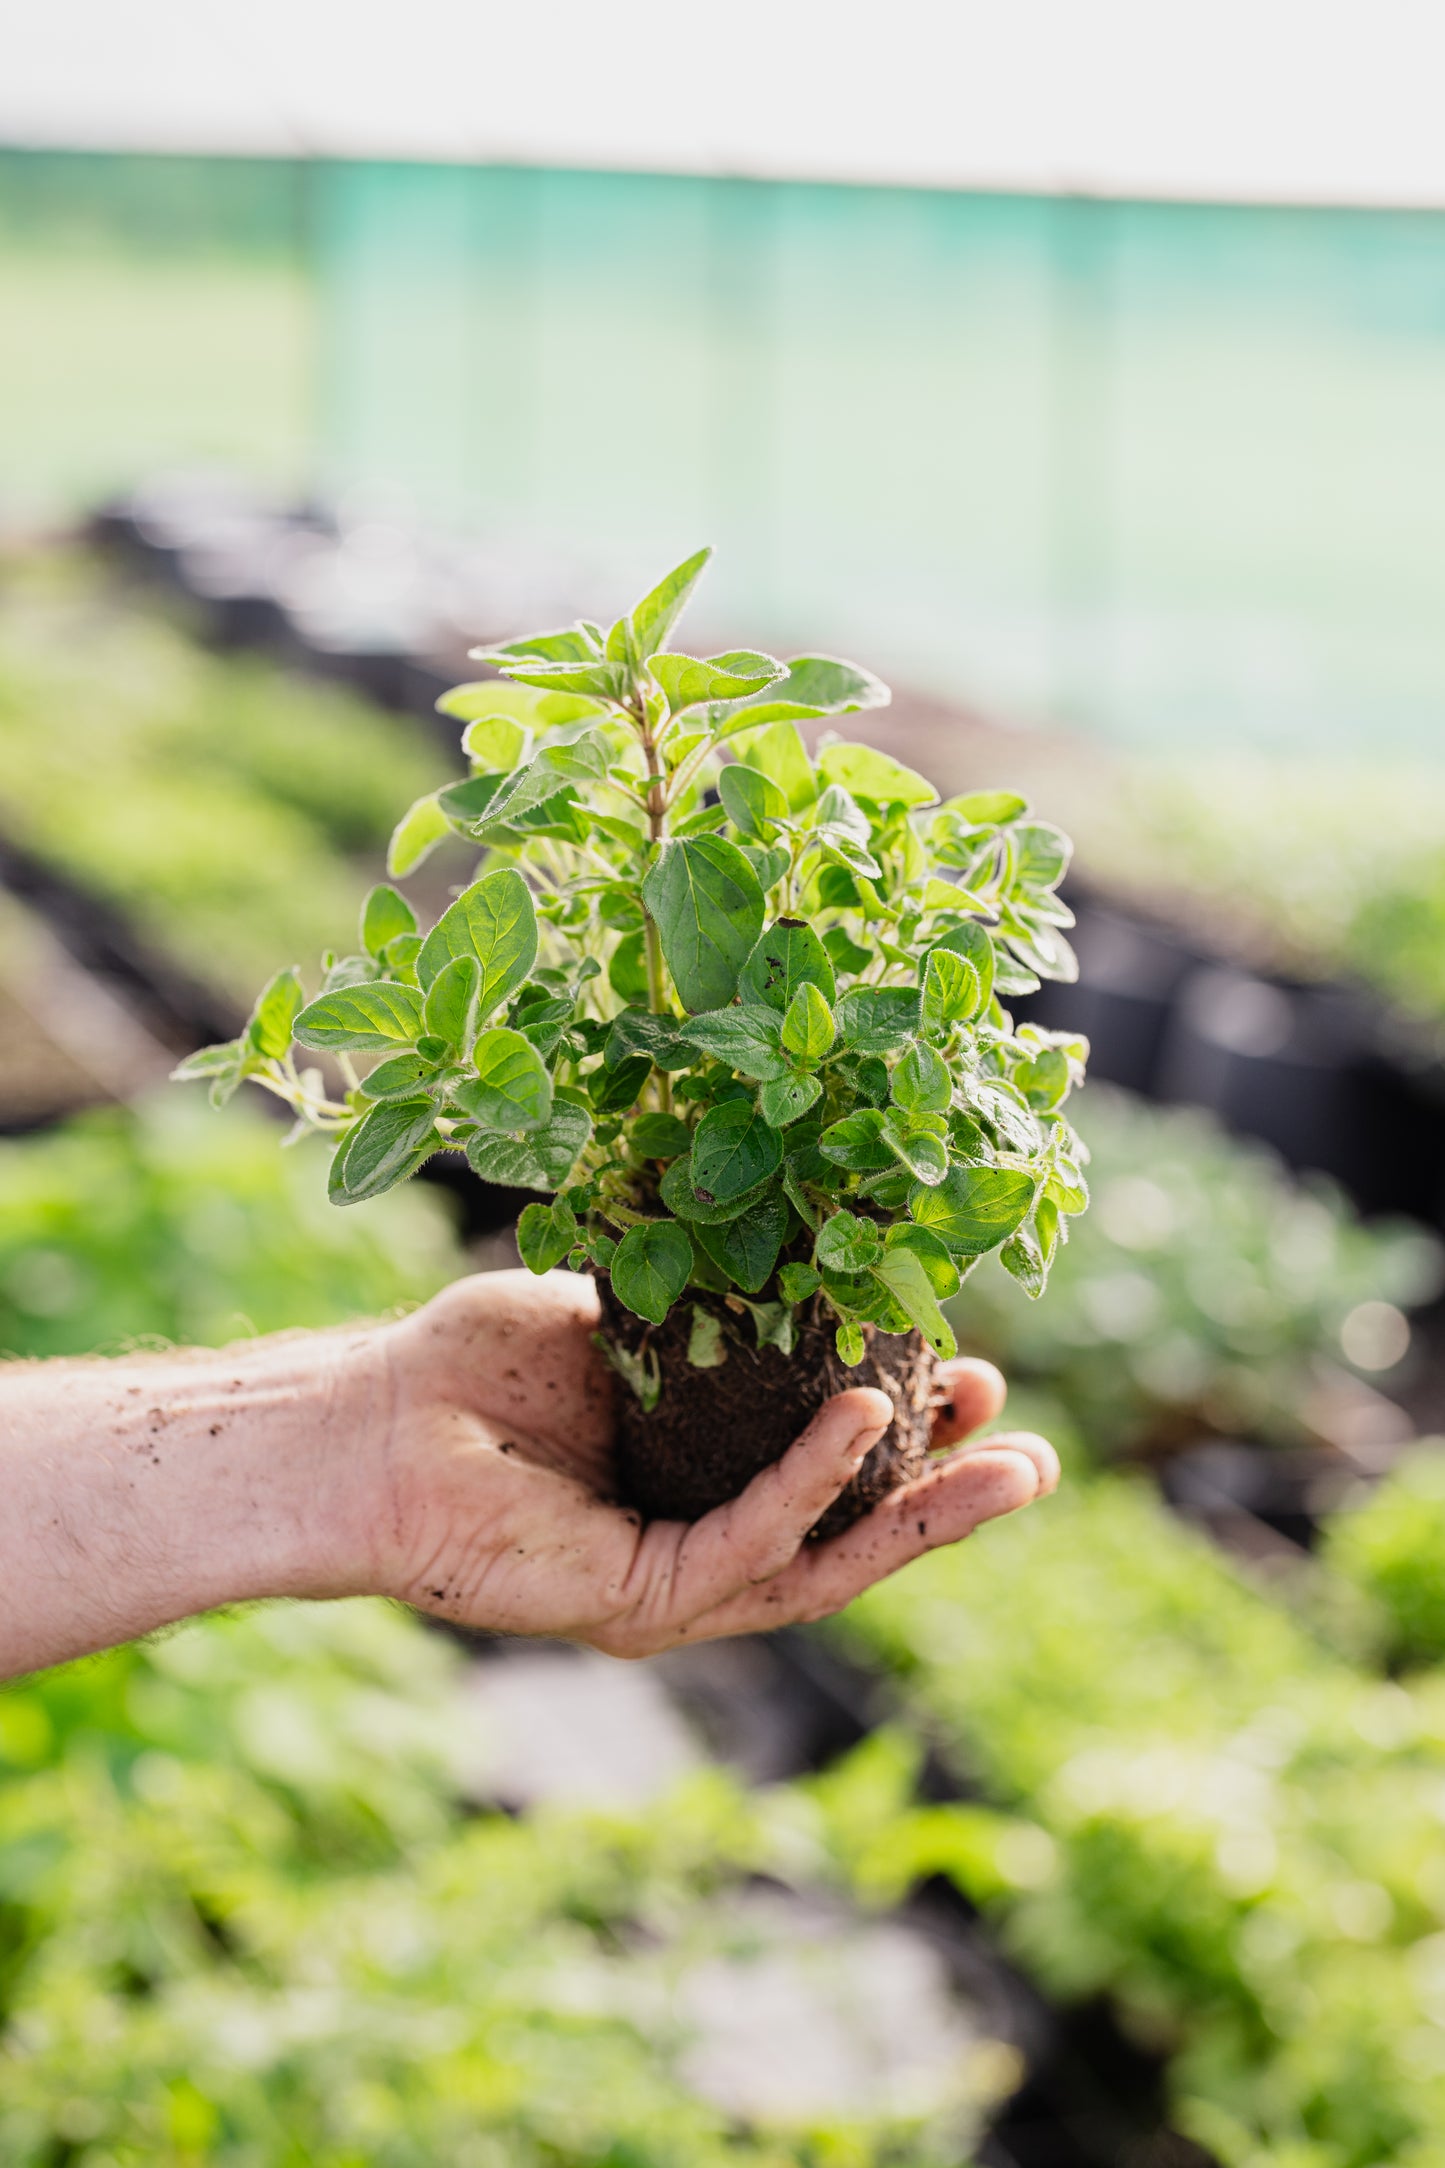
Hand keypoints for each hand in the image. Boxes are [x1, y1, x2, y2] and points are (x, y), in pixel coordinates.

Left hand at [365, 1269, 1058, 1656]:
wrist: (368, 1422)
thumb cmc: (475, 1364)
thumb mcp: (626, 1318)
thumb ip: (716, 1313)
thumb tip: (816, 1261)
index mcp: (700, 1477)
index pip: (829, 1466)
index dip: (909, 1428)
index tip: (974, 1366)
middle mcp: (698, 1541)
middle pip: (851, 1532)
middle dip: (948, 1497)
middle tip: (1036, 1456)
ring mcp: (673, 1582)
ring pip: (827, 1562)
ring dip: (923, 1514)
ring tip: (1014, 1467)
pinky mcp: (637, 1601)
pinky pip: (749, 1543)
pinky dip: (815, 1481)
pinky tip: (869, 1418)